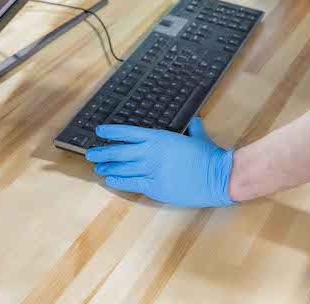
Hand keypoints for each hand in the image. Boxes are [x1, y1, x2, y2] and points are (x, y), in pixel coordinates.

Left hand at [85, 118, 234, 206]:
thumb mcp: (199, 137)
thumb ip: (193, 129)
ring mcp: (153, 170)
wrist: (218, 176)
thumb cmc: (210, 155)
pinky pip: (132, 183)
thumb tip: (194, 121)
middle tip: (91, 154)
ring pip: (123, 168)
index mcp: (161, 137)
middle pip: (120, 151)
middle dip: (104, 152)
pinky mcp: (156, 187)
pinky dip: (119, 181)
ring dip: (108, 167)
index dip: (113, 132)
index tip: (100, 132)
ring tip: (97, 167)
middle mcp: (152, 152)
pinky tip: (109, 179)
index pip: (130, 133)